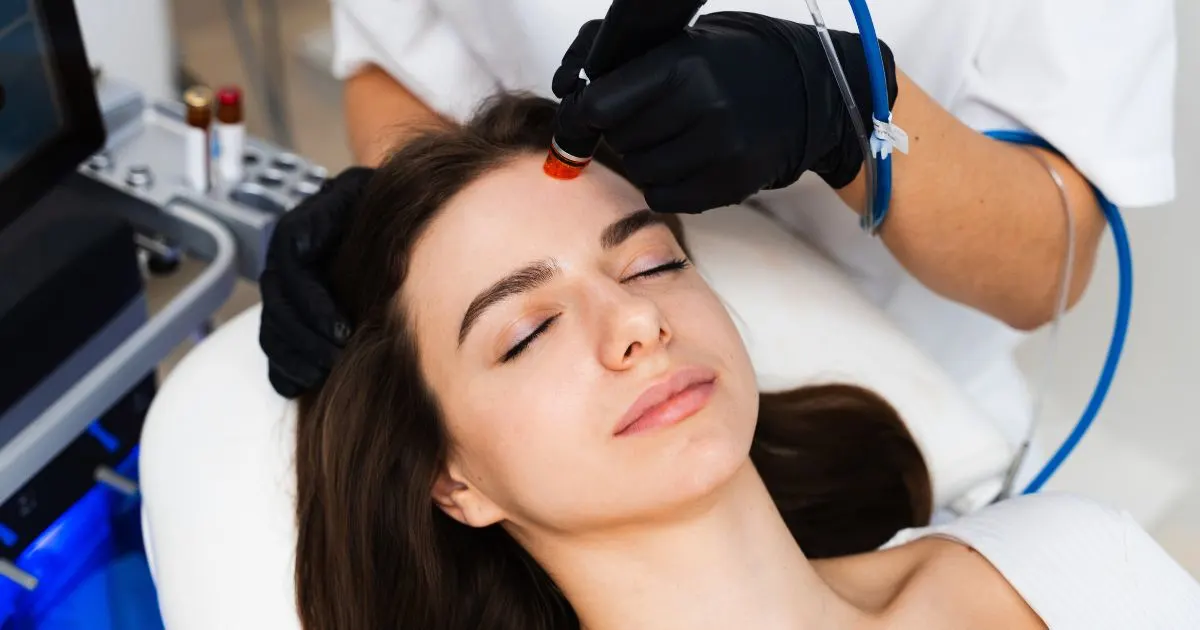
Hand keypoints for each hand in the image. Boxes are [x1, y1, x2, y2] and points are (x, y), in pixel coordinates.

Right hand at [259, 166, 373, 397]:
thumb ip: (369, 219)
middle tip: (339, 360)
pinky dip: (285, 371)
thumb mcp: (375, 200)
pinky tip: (307, 384)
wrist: (377, 218)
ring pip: (271, 330)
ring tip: (325, 376)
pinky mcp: (288, 319)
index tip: (344, 331)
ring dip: (294, 358)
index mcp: (299, 232)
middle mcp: (282, 264)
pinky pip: (273, 350)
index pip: (290, 265)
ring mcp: (282, 294)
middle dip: (305, 339)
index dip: (312, 302)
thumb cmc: (377, 209)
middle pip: (277, 305)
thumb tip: (382, 266)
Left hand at [552, 11, 896, 213]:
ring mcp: (720, 150)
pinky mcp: (731, 184)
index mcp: (682, 65)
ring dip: (645, 159)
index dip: (579, 118)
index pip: (600, 105)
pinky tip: (689, 159)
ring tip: (674, 136)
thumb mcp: (674, 43)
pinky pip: (664, 197)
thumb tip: (564, 86)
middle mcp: (703, 107)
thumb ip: (610, 54)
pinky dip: (666, 183)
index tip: (576, 122)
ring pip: (640, 172)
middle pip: (620, 141)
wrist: (802, 93)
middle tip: (651, 117)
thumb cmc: (726, 64)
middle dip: (624, 132)